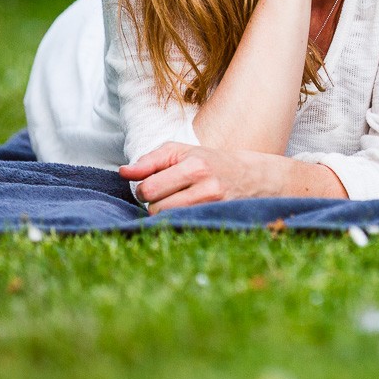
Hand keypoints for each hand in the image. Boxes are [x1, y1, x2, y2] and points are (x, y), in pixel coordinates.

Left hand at [120, 143, 302, 212]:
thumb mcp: (183, 152)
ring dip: (166, 214)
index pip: (147, 187)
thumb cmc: (212, 163)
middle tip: (169, 195)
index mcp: (193, 162)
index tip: (156, 185)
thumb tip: (124, 172)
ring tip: (179, 203)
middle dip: (155, 203)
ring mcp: (212, 203)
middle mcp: (204, 182)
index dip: (146, 189)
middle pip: (154, 206)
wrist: (254, 178)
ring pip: (166, 219)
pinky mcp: (218, 217)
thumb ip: (150, 161)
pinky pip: (181, 226)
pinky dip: (178, 222)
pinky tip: (187, 214)